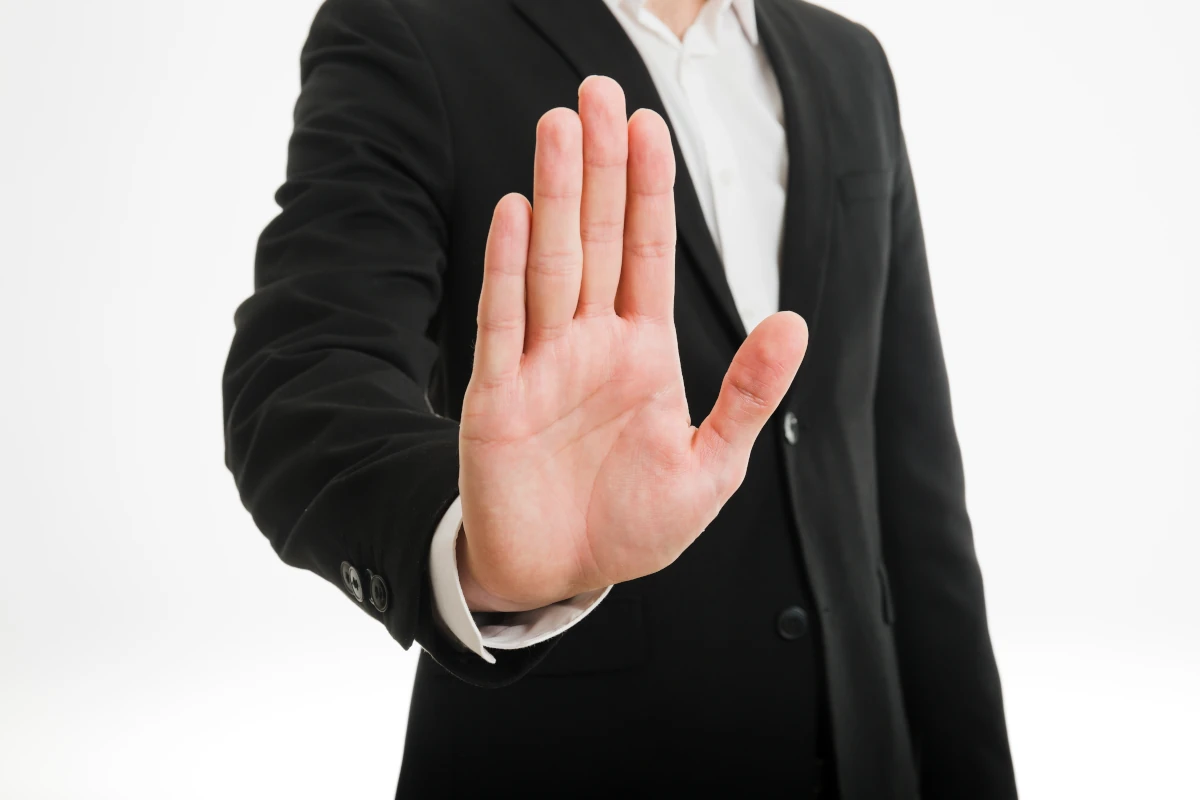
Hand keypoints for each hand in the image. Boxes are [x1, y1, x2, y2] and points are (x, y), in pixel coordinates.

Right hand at [458, 76, 808, 611]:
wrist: (560, 576)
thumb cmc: (630, 525)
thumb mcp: (709, 468)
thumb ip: (747, 395)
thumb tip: (793, 321)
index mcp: (642, 353)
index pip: (649, 254)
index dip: (652, 190)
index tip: (651, 125)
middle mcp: (590, 345)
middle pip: (598, 239)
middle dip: (601, 167)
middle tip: (598, 91)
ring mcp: (540, 365)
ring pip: (552, 265)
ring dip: (557, 196)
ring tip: (560, 128)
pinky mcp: (497, 398)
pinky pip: (503, 324)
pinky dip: (507, 271)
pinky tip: (516, 214)